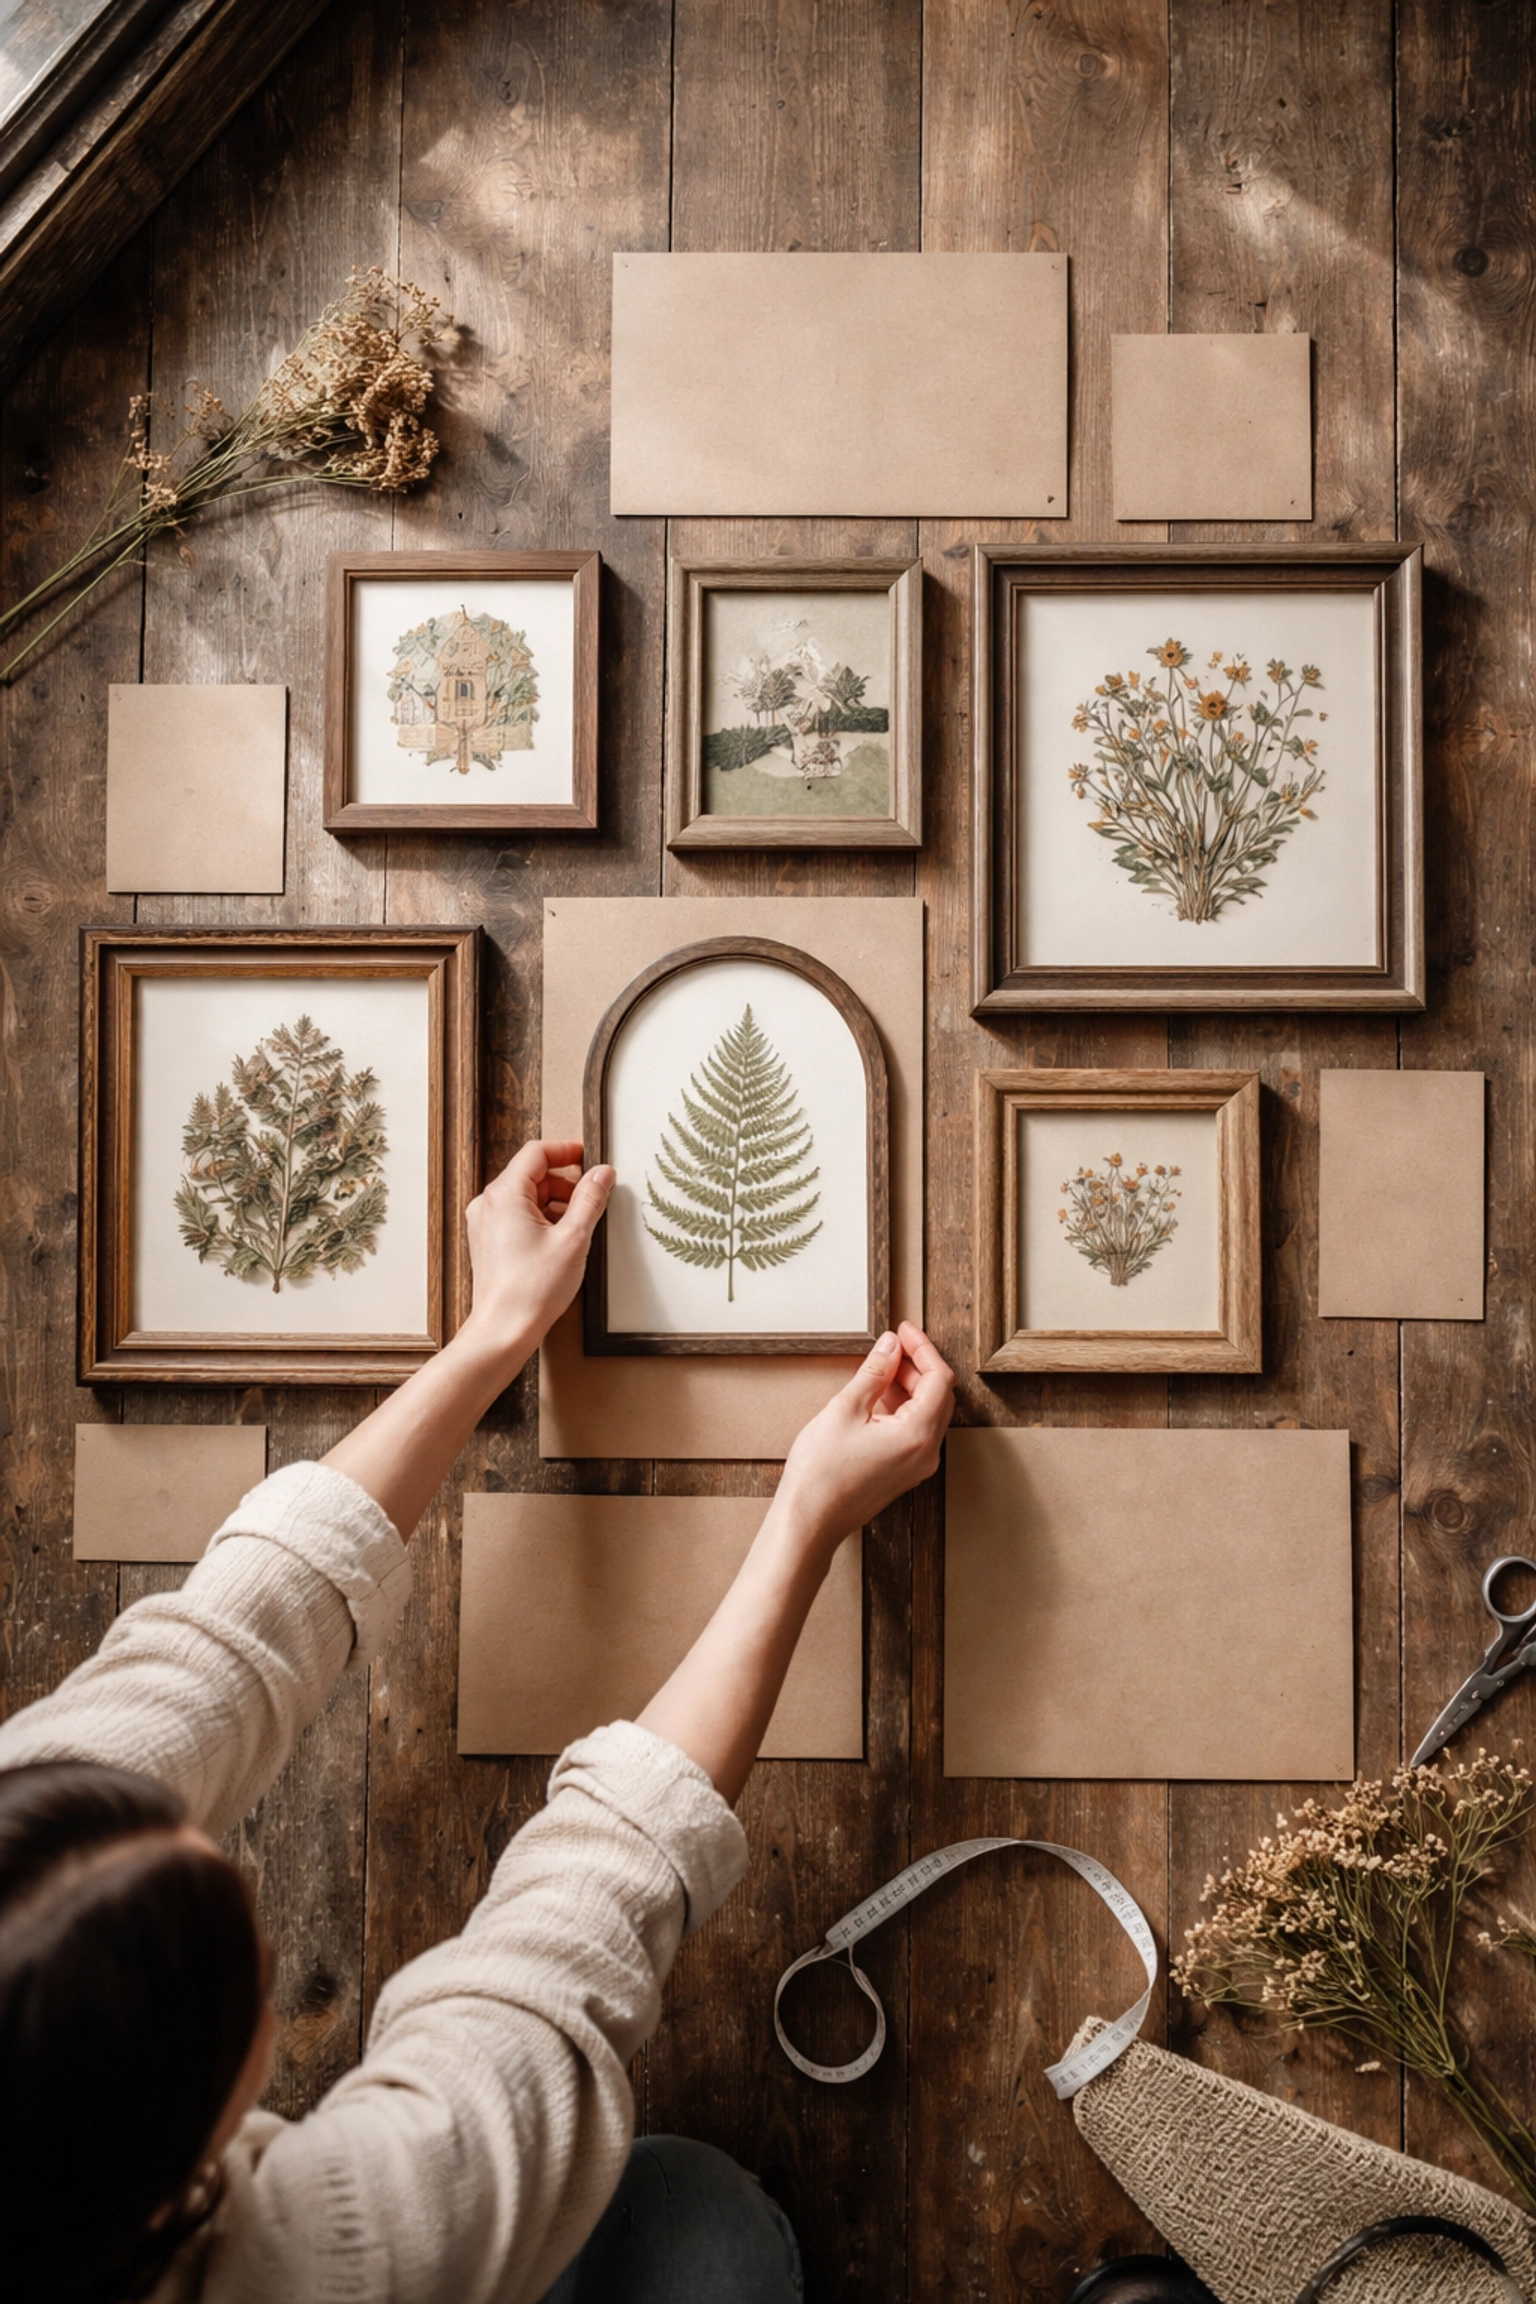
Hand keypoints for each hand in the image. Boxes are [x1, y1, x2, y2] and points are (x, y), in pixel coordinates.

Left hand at [462, 1139, 613, 1358]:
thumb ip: (590, 1200)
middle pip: (532, 1175)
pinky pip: (517, 1217)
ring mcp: (485, 1223)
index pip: (536, 1152)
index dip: (567, 1151)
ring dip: (555, 1204)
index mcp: (505, 1194)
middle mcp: (488, 1204)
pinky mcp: (488, 1242)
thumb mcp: (573, 1238)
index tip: (589, 1158)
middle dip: (565, 1183)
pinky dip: (541, 1220)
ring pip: (526, 1197)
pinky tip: (560, 1242)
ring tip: (577, 1228)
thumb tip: (602, 1174)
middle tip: (591, 1200)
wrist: (504, 1329)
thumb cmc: (532, 1289)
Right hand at [773, 1321, 954, 1553]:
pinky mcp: (904, 1473)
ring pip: (928, 1414)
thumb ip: (874, 1372)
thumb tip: (890, 1346)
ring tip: (882, 1367)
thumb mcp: (845, 1409)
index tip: (902, 1331)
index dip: (923, 1348)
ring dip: (910, 1386)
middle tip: (892, 1345)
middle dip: (918, 1365)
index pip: (939, 1378)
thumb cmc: (821, 1472)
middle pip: (939, 1396)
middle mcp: (926, 1452)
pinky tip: (878, 1396)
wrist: (809, 1521)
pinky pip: (915, 1431)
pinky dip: (903, 1408)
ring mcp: (917, 1466)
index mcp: (918, 1434)